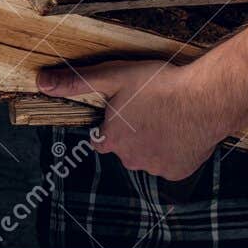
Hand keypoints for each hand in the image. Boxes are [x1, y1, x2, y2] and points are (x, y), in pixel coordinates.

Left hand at [36, 59, 228, 180]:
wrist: (206, 99)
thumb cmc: (160, 85)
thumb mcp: (113, 76)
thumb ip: (76, 82)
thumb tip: (41, 81)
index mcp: (112, 139)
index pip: (101, 139)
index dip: (112, 124)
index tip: (126, 110)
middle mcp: (130, 159)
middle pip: (126, 148)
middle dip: (135, 132)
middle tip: (151, 108)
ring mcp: (156, 168)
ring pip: (149, 155)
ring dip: (155, 141)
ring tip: (169, 117)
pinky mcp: (178, 171)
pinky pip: (172, 162)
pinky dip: (176, 150)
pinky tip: (183, 131)